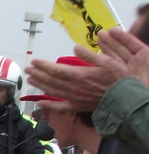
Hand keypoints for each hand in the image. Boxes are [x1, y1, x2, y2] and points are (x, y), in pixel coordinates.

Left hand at [25, 27, 148, 110]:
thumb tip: (75, 47)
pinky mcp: (77, 107)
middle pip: (51, 80)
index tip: (34, 61)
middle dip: (38, 73)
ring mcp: (74, 98)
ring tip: (30, 79)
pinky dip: (48, 105)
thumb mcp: (107, 61)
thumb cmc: (118, 79)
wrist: (125, 99)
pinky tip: (39, 102)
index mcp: (79, 75)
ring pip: (52, 91)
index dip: (43, 65)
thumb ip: (89, 55)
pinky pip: (60, 107)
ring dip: (40, 85)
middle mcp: (73, 88)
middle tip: (28, 69)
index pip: (56, 70)